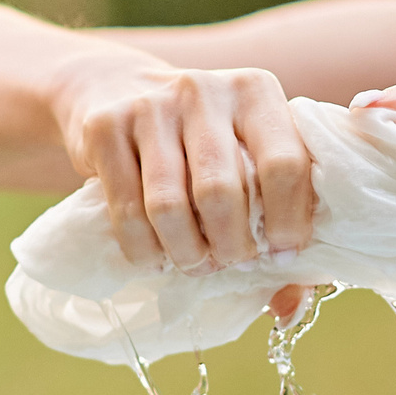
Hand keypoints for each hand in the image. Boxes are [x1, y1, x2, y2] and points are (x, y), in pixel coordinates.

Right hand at [51, 52, 313, 273]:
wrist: (113, 88)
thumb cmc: (199, 138)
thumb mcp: (245, 152)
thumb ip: (281, 218)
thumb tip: (290, 307)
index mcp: (256, 90)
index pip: (284, 164)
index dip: (288, 222)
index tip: (281, 255)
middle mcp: (205, 90)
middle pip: (222, 191)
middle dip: (231, 246)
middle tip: (231, 263)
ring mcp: (150, 105)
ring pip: (169, 206)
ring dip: (186, 253)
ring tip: (194, 263)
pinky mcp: (105, 126)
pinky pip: (126, 210)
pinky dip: (144, 249)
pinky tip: (156, 257)